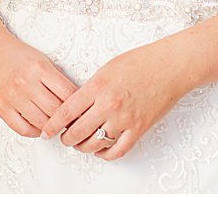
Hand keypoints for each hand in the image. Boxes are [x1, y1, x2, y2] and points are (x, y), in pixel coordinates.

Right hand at [0, 17, 78, 138]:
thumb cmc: (16, 54)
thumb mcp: (41, 60)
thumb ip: (56, 79)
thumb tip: (75, 101)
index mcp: (40, 68)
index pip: (69, 94)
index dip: (79, 106)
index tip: (83, 111)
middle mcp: (26, 83)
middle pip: (57, 111)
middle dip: (67, 119)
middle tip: (72, 122)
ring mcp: (13, 97)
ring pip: (42, 123)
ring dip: (52, 127)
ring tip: (56, 125)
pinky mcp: (1, 107)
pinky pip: (23, 129)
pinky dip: (34, 132)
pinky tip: (39, 127)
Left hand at [40, 44, 182, 159]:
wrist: (170, 66)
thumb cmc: (141, 62)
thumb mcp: (107, 68)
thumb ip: (91, 88)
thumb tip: (76, 105)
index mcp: (97, 87)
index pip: (66, 111)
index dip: (53, 124)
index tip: (47, 130)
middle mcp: (109, 105)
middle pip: (77, 132)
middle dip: (66, 138)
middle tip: (63, 138)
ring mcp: (125, 119)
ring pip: (95, 144)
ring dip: (84, 147)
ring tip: (81, 143)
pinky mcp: (139, 129)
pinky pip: (118, 150)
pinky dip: (106, 154)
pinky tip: (101, 150)